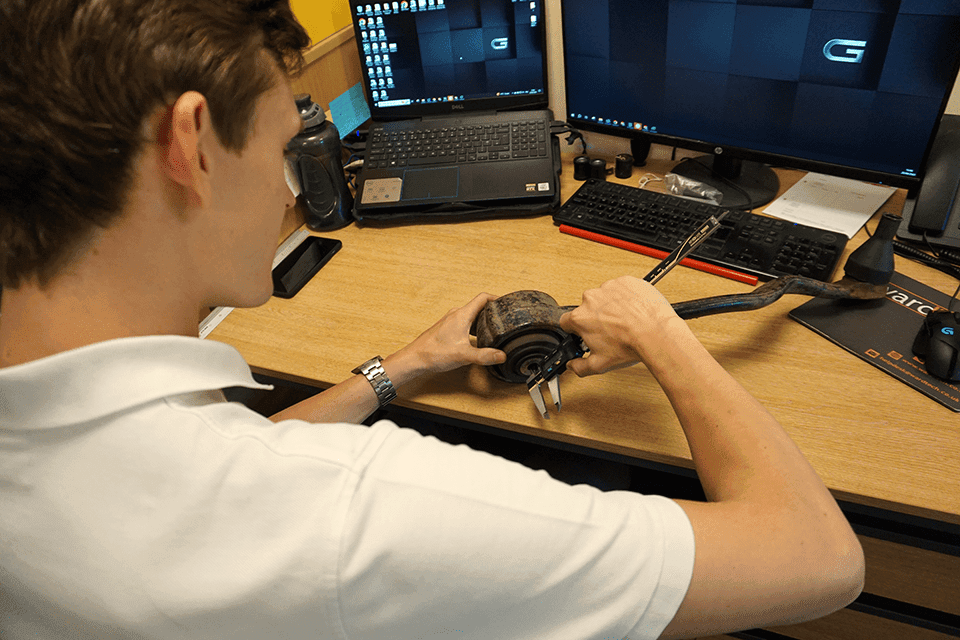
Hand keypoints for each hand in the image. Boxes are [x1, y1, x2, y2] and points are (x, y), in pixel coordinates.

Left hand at [395, 293, 506, 375]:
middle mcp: (456, 314)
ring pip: (470, 315)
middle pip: (478, 306)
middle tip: (503, 318)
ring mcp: (450, 320)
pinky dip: (473, 327)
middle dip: (491, 311)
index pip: (483, 298)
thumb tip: (502, 355)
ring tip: (492, 328)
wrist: (415, 358)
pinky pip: (463, 322)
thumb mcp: (464, 355)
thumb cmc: (434, 353)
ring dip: (481, 320)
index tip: (506, 303)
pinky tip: (475, 339)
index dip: (496, 298)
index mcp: (462, 315)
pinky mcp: (446, 328)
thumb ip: (485, 355)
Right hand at [559, 276, 680, 376]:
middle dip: (596, 318)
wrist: (656, 333)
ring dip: (612, 306)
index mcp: (580, 318)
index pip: (566, 321)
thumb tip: (573, 365)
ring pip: (605, 297)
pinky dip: (627, 298)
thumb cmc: (630, 345)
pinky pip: (622, 289)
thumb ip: (579, 367)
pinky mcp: (625, 282)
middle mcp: (591, 299)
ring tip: (626, 321)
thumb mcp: (600, 365)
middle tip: (611, 330)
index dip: (575, 329)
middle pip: (588, 308)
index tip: (584, 332)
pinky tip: (634, 311)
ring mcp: (608, 287)